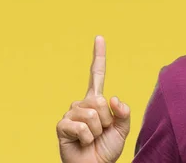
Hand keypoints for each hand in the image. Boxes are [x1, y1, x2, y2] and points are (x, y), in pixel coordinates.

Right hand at [56, 36, 130, 162]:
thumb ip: (123, 113)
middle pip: (100, 101)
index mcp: (96, 101)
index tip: (99, 37)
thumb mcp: (122, 129)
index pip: (96, 74)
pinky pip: (81, 127)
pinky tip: (82, 143)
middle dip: (107, 121)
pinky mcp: (62, 125)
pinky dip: (87, 138)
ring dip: (97, 131)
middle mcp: (81, 103)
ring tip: (92, 139)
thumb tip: (114, 98)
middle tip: (101, 133)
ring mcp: (70, 113)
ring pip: (92, 115)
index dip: (98, 56)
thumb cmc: (106, 149)